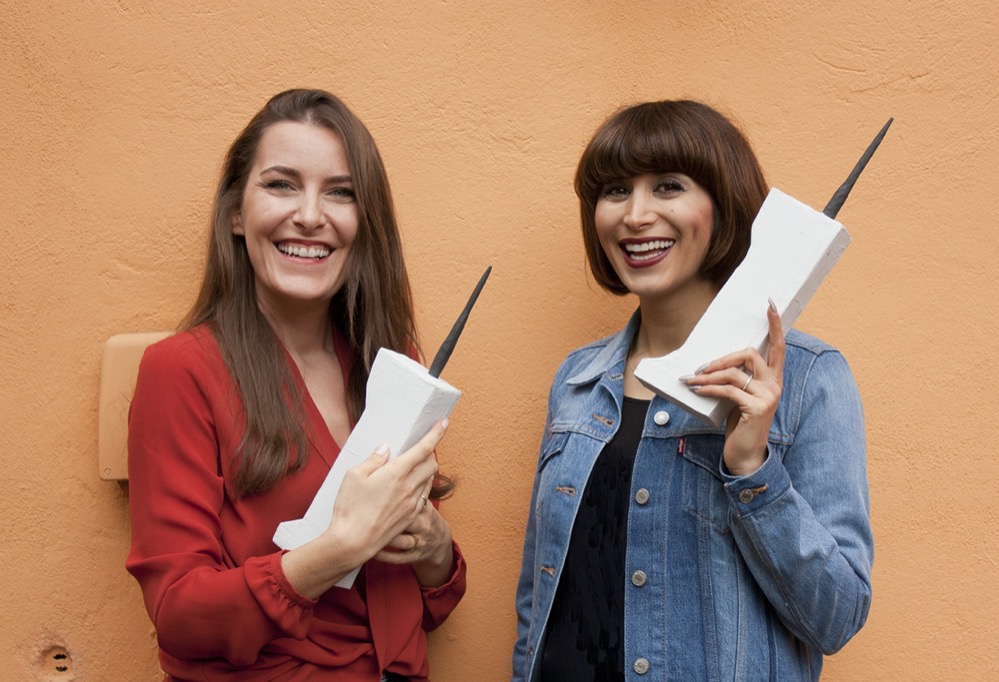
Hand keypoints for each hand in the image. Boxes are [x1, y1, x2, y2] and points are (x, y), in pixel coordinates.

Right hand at [281, 420, 448, 599]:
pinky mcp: (410, 517)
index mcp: (397, 473)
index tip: (444, 422)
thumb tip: (385, 448)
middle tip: (421, 448)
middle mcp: (409, 487)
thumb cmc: (350, 508)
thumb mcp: (354, 476)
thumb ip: (373, 459)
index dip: (436, 433)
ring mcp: (412, 504)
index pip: (423, 448)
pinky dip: (421, 487)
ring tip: (413, 467)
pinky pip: (424, 497)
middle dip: (430, 452)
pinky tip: (409, 487)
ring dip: (426, 470)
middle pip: (432, 463)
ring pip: (429, 480)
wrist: (353, 542)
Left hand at [681, 301, 784, 475]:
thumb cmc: (740, 424)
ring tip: (691, 379)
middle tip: (702, 366)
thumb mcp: (739, 397)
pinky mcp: (756, 408)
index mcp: (773, 379)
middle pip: (751, 354)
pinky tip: (697, 389)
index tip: (769, 305)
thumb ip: (736, 379)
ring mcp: (768, 396)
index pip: (778, 347)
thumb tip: (712, 363)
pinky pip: (728, 390)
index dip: (775, 326)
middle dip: (723, 357)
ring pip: (735, 372)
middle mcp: (775, 385)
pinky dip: (709, 388)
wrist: (745, 455)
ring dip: (709, 374)